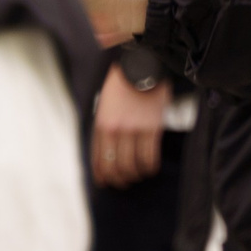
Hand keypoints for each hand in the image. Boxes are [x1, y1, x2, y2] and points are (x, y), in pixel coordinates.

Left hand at [91, 63, 168, 188]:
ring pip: (132, 166)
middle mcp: (115, 130)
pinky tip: (150, 168)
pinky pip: (150, 157)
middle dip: (120, 180)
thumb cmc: (122, 86)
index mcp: (101, 126)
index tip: (107, 183)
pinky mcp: (152, 128)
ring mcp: (134, 130)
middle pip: (115, 167)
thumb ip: (104, 130)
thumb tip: (106, 155)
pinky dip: (149, 168)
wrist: (141, 67)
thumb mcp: (104, 107)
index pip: (98, 161)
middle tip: (125, 182)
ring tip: (138, 175)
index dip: (103, 177)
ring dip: (135, 175)